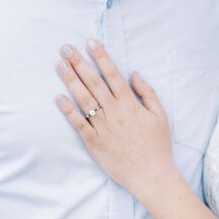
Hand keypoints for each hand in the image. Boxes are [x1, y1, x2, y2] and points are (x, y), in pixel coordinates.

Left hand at [56, 41, 174, 199]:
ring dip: (70, 81)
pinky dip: (68, 111)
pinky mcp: (94, 143)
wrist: (151, 176)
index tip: (90, 43)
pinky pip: (78, 124)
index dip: (101, 57)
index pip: (112, 75)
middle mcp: (114, 112)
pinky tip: (58, 98)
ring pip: (83, 99)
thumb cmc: (157, 146)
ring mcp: (103, 127)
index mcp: (130, 104)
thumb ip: (147, 93)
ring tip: (59, 65)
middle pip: (93, 82)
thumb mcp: (160, 116)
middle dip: (79, 63)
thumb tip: (134, 73)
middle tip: (65, 48)